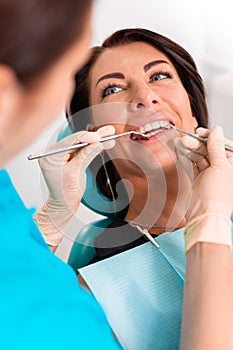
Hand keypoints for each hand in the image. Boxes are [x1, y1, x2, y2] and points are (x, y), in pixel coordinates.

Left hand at [34, 125, 114, 246]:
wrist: (63, 205)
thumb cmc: (63, 194)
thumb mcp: (74, 174)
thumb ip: (85, 157)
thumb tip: (97, 144)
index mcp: (50, 156)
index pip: (70, 141)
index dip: (86, 137)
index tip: (99, 137)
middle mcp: (54, 153)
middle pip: (76, 140)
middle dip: (93, 137)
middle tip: (107, 132)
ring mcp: (63, 155)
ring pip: (81, 144)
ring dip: (96, 140)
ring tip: (109, 134)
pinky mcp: (70, 158)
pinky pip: (83, 149)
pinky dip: (94, 147)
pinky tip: (104, 142)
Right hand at [176, 126, 232, 220]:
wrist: (204, 215)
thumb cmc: (217, 196)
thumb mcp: (220, 166)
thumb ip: (216, 147)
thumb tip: (216, 131)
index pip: (224, 145)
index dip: (212, 137)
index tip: (201, 132)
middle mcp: (224, 169)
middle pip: (211, 149)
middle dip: (198, 143)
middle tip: (188, 139)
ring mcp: (212, 174)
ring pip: (201, 156)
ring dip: (191, 149)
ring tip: (182, 143)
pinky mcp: (200, 179)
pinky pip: (194, 164)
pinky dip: (187, 157)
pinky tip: (181, 151)